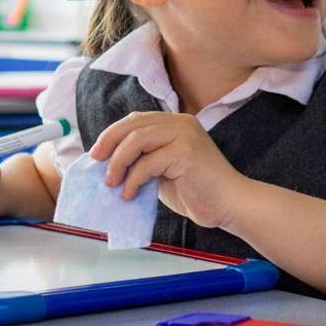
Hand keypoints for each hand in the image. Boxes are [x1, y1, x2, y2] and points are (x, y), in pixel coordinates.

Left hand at [90, 112, 249, 228]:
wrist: (229, 205)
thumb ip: (145, 160)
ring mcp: (184, 135)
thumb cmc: (198, 192)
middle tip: (96, 163)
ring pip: (137, 140)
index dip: (113, 134)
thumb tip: (110, 164)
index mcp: (177, 123)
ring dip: (118, 163)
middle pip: (133, 124)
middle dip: (109, 143)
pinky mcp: (185, 152)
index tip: (97, 153)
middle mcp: (181, 123)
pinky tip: (129, 195)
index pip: (137, 120)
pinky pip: (147, 163)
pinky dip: (133, 180)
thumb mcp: (165, 170)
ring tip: (112, 183)